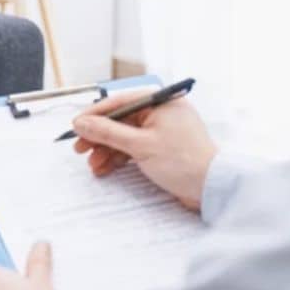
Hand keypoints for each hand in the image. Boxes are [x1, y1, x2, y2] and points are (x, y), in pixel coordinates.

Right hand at [72, 91, 216, 209]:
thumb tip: (82, 123)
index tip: (76, 126)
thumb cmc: (184, 162)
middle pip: (121, 120)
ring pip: (126, 136)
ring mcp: (163, 131)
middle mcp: (162, 112)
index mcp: (160, 102)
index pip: (120, 102)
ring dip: (107, 150)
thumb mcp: (140, 145)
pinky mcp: (163, 148)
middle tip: (80, 148)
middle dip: (99, 136)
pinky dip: (120, 157)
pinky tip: (105, 168)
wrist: (213, 187)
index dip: (95, 114)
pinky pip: (135, 147)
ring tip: (93, 164)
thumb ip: (108, 132)